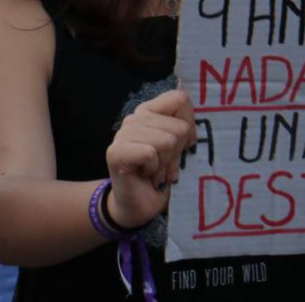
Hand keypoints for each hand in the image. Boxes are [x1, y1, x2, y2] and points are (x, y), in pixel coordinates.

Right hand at [105, 89, 195, 228]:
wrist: (138, 205)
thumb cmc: (161, 175)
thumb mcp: (179, 148)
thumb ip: (184, 125)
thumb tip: (187, 101)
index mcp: (150, 111)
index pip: (180, 99)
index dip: (188, 125)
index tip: (182, 146)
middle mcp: (134, 118)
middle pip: (178, 127)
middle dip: (177, 153)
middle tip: (164, 165)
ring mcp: (122, 134)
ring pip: (166, 141)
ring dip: (165, 164)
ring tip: (155, 172)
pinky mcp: (115, 152)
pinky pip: (150, 153)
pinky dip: (154, 170)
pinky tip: (145, 176)